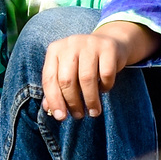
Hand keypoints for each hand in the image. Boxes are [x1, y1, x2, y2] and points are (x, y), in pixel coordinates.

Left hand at [42, 21, 160, 119]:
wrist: (110, 42)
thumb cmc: (83, 62)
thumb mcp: (68, 71)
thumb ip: (57, 88)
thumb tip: (50, 109)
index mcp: (55, 50)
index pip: (49, 78)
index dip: (54, 100)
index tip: (60, 117)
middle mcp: (70, 44)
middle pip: (67, 80)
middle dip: (72, 102)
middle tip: (79, 115)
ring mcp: (89, 44)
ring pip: (86, 78)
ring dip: (90, 100)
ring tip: (93, 111)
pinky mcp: (108, 47)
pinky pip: (106, 74)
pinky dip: (105, 86)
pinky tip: (104, 89)